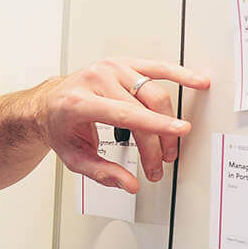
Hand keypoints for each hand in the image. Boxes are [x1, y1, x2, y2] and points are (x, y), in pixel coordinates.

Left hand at [39, 58, 209, 191]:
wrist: (50, 103)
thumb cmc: (60, 127)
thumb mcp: (73, 157)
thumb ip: (101, 173)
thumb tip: (129, 184)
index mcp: (78, 102)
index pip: (124, 113)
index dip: (154, 124)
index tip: (178, 131)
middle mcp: (95, 80)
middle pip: (142, 108)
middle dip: (157, 140)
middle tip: (161, 162)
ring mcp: (110, 69)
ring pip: (154, 92)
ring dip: (168, 120)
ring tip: (170, 143)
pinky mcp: (123, 64)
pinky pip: (157, 67)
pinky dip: (180, 74)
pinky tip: (197, 82)